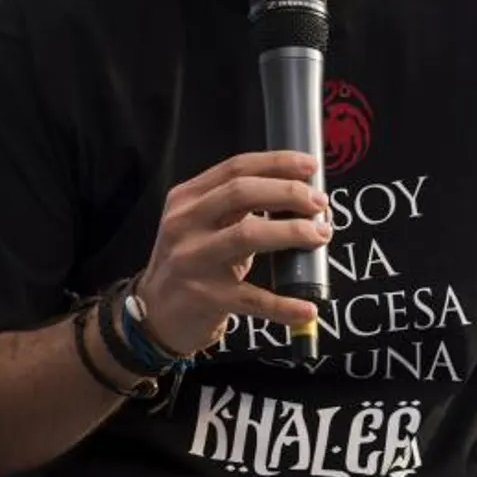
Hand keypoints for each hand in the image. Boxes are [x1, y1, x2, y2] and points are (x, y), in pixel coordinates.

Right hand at [133, 151, 331, 355]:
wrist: (155, 314)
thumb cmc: (191, 261)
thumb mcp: (202, 225)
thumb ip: (236, 207)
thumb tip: (300, 197)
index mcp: (187, 199)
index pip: (235, 168)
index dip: (277, 163)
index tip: (310, 166)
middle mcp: (185, 224)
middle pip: (241, 193)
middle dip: (287, 193)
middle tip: (319, 204)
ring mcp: (193, 261)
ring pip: (246, 235)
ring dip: (291, 232)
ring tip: (321, 236)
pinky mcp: (205, 297)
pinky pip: (252, 299)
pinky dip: (284, 304)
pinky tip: (308, 308)